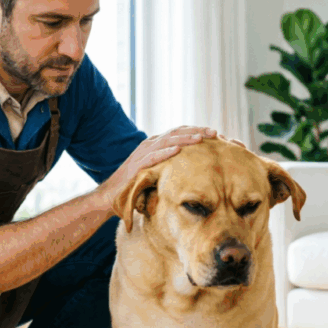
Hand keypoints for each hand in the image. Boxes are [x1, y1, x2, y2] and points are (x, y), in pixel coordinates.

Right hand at [98, 126, 222, 212]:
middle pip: (177, 132)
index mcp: (156, 145)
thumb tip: (195, 170)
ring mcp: (143, 153)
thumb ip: (171, 167)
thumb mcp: (157, 172)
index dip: (197, 132)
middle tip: (215, 132)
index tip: (216, 134)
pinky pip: (153, 156)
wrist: (111, 196)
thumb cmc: (136, 186)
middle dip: (197, 131)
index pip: (180, 133)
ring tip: (201, 138)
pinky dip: (165, 151)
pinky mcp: (137, 165)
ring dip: (185, 138)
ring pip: (167, 140)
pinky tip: (178, 150)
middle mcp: (150, 144)